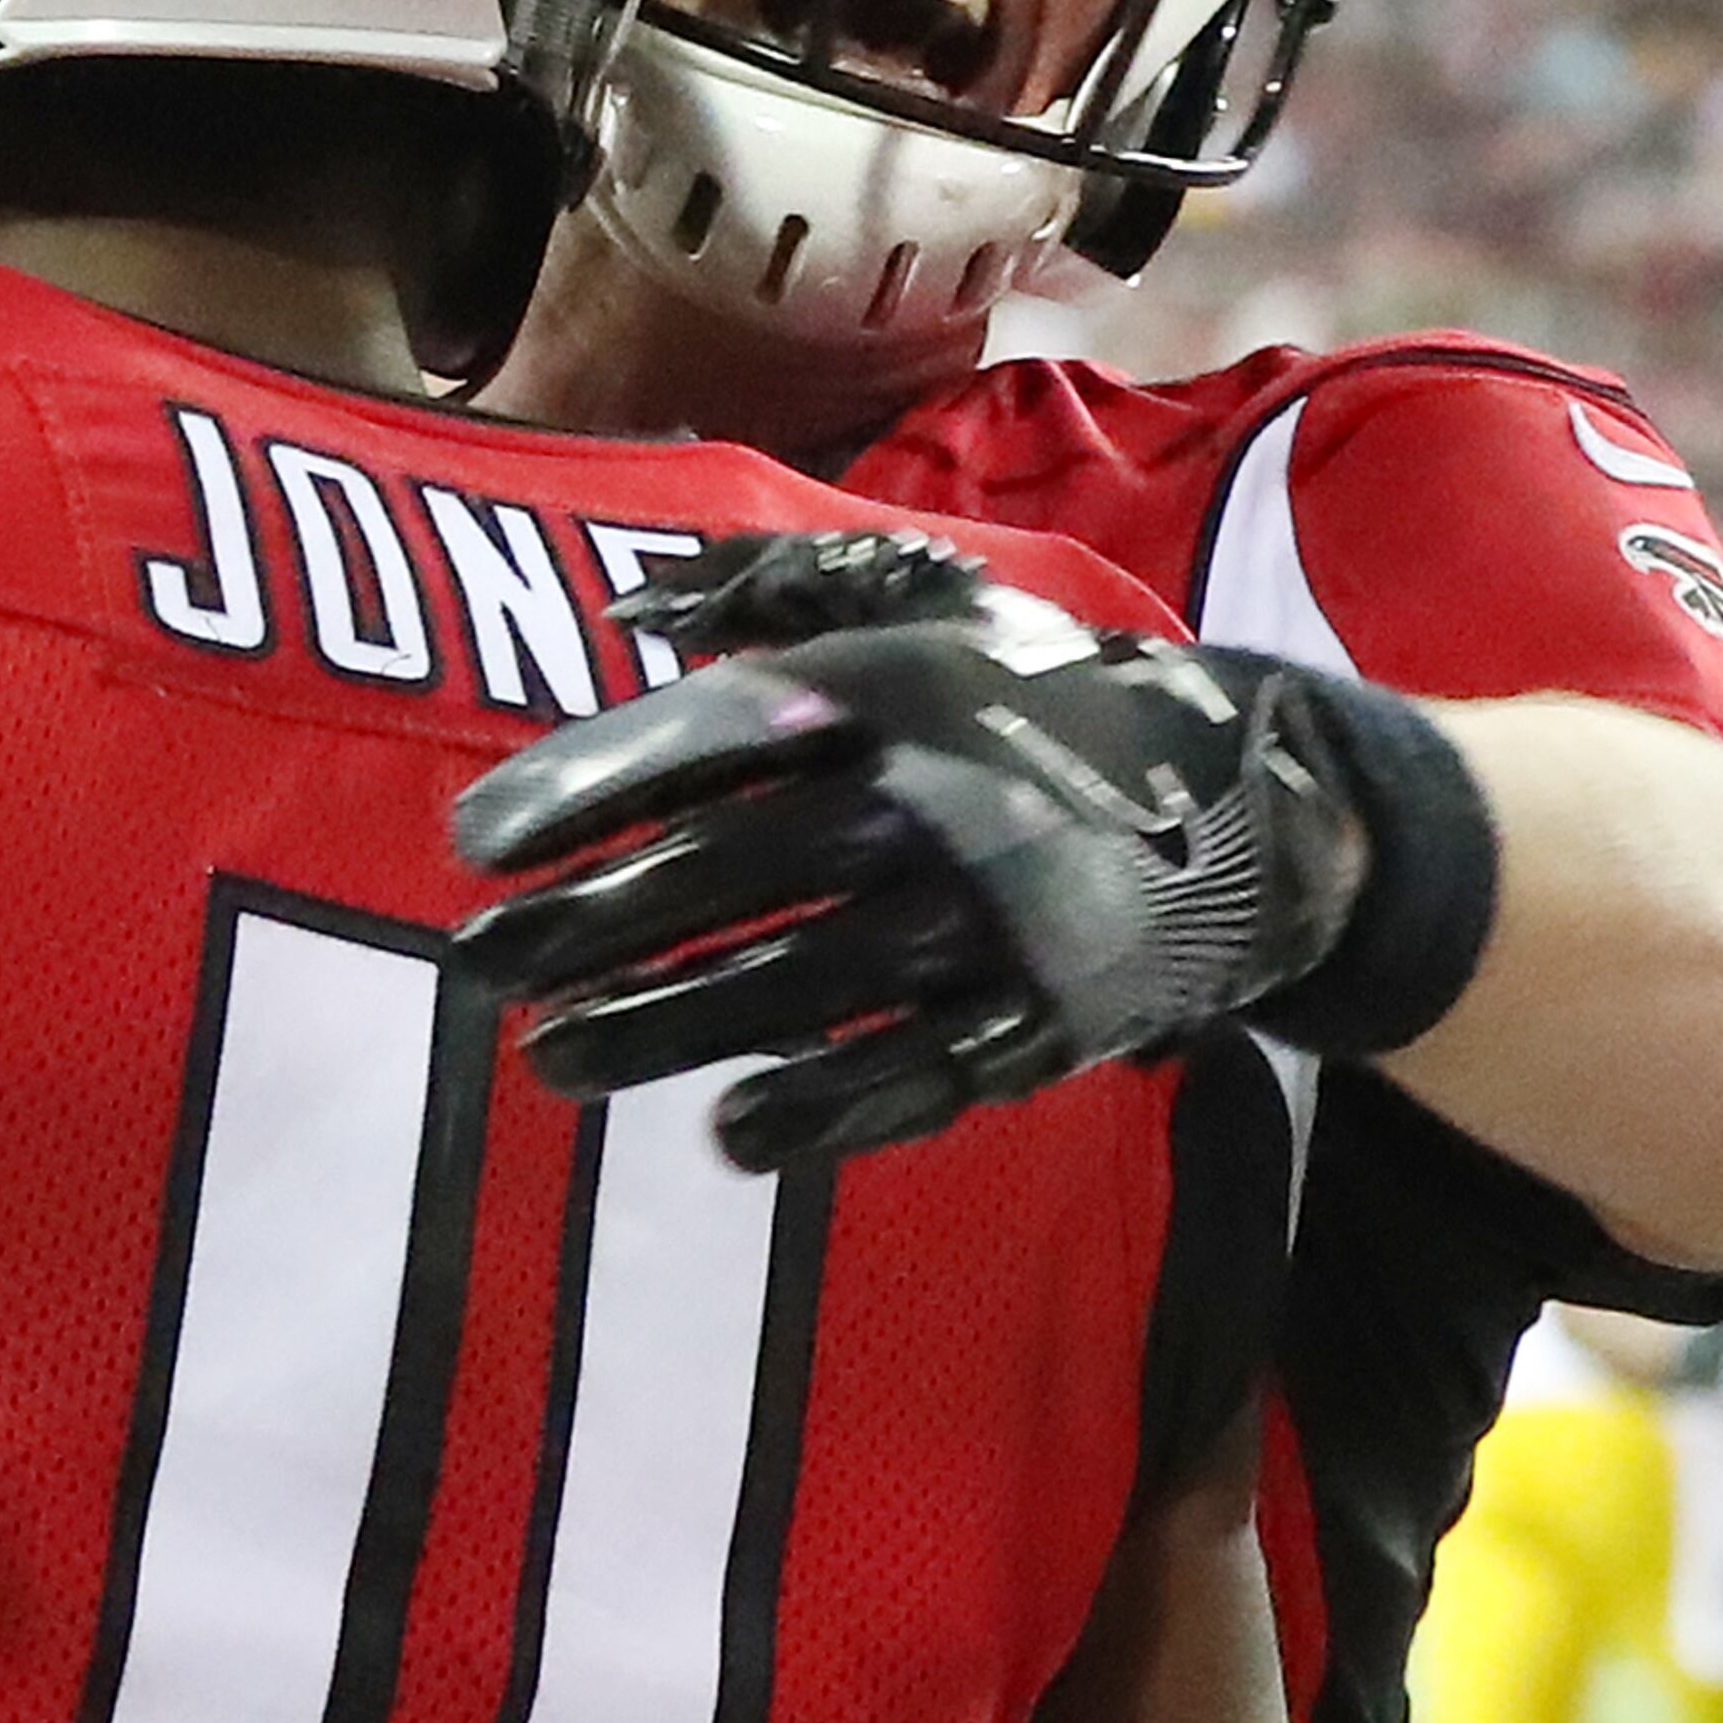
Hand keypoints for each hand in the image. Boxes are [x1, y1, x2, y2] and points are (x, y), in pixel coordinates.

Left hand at [452, 530, 1391, 1172]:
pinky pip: (921, 1073)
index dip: (586, 784)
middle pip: (731, 870)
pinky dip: (831, 1106)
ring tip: (547, 1057)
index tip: (471, 841)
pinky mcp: (1041, 1017)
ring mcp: (990, 919)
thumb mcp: (926, 607)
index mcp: (891, 690)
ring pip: (800, 982)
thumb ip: (782, 589)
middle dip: (589, 923)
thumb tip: (637, 600)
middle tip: (476, 963)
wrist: (1252, 800)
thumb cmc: (1035, 696)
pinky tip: (732, 1134)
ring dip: (664, 1026)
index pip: (711, 734)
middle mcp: (932, 800)